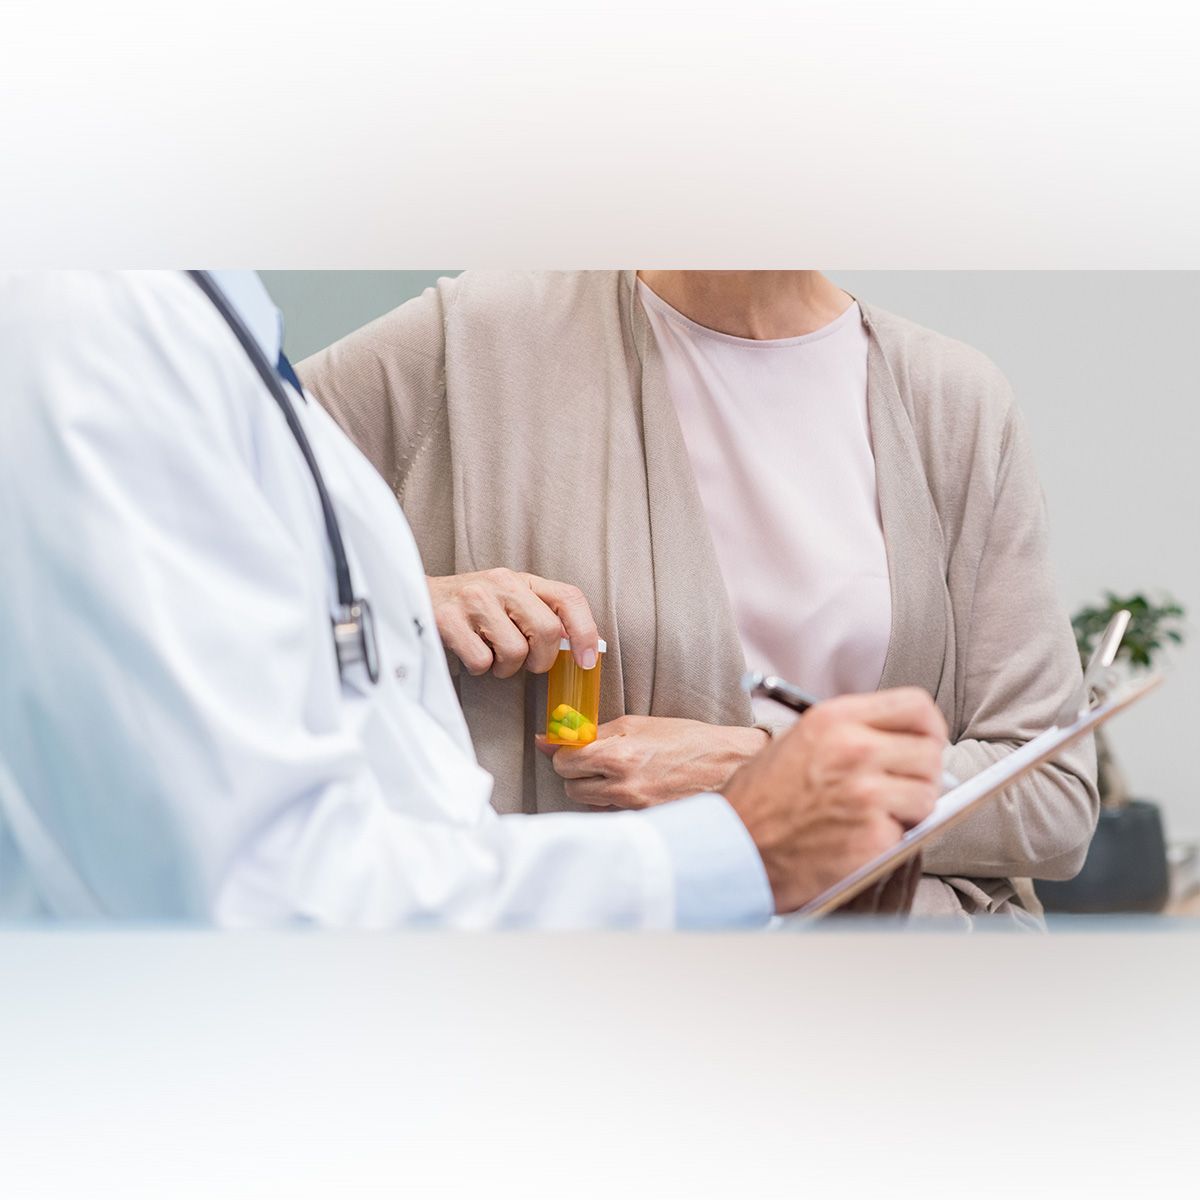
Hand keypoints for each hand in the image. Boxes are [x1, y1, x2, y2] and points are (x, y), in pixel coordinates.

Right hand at [426, 568, 598, 678]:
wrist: (417, 597)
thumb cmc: (471, 608)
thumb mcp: (509, 601)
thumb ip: (541, 615)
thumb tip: (577, 647)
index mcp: (521, 579)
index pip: (568, 598)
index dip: (585, 631)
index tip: (587, 660)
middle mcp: (501, 583)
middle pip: (546, 631)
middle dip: (539, 660)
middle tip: (524, 663)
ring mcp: (474, 600)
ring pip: (515, 652)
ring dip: (505, 667)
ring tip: (491, 655)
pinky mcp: (449, 620)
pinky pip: (482, 662)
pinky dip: (479, 668)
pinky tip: (469, 653)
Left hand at [536, 716, 766, 808]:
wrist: (725, 766)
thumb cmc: (684, 739)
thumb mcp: (637, 724)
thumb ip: (591, 733)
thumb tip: (545, 740)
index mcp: (619, 755)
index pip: (565, 763)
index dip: (566, 755)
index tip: (575, 750)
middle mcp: (623, 786)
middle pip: (571, 787)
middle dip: (577, 774)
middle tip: (596, 761)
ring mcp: (634, 808)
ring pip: (588, 803)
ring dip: (593, 789)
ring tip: (617, 774)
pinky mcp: (643, 822)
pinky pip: (610, 815)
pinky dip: (612, 803)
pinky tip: (631, 789)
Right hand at [720, 688, 946, 914]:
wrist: (733, 847)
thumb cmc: (759, 799)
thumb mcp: (799, 739)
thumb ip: (850, 731)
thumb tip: (902, 741)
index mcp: (836, 719)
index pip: (916, 706)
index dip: (928, 727)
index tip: (925, 741)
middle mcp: (855, 750)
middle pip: (930, 752)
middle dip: (920, 773)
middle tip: (897, 788)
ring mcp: (866, 795)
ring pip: (927, 795)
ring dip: (909, 809)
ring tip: (873, 815)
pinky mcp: (872, 838)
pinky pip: (908, 833)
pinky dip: (891, 840)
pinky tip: (857, 838)